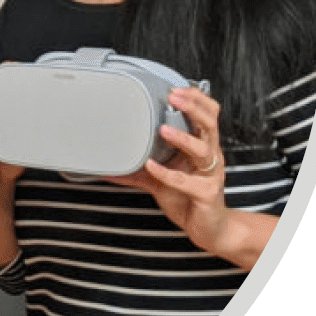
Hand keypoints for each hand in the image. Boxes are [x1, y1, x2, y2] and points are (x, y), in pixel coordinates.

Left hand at [108, 87, 242, 259]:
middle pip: (210, 124)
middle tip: (173, 96)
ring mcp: (210, 175)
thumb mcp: (159, 178)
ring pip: (203, 150)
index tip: (176, 87)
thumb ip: (135, 169)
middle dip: (193, 107)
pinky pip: (187, 181)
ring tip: (163, 129)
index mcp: (202, 146)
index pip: (208, 114)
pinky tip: (151, 166)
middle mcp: (210, 156)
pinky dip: (168, 173)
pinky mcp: (206, 194)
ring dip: (183, 138)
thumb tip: (105, 164)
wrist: (208, 228)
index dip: (196, 99)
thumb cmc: (187, 197)